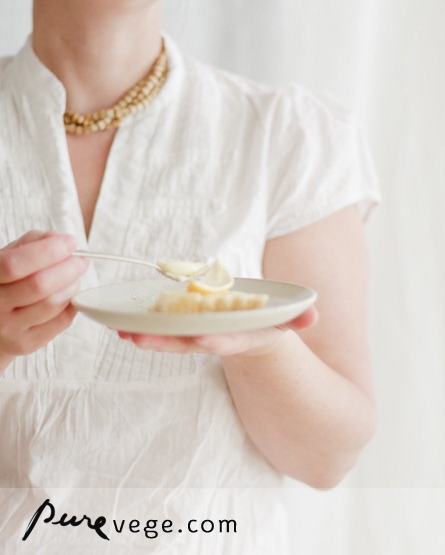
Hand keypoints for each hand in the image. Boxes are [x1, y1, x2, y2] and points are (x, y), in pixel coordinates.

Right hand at [0, 230, 88, 366]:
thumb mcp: (9, 256)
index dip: (48, 251)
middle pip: (39, 285)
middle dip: (68, 268)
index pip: (15, 264)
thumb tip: (60, 239)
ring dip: (72, 286)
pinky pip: (61, 321)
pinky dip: (72, 304)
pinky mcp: (26, 343)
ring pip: (52, 304)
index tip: (70, 242)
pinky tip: (70, 294)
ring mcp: (9, 328)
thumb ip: (33, 243)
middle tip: (81, 260)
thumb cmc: (5, 283)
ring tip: (74, 276)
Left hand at [117, 305, 317, 357]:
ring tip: (121, 332)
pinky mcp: (187, 331)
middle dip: (165, 341)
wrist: (252, 341)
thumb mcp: (285, 320)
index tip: (204, 340)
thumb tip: (313, 315)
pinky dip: (145, 330)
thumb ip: (298, 317)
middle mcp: (217, 340)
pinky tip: (122, 326)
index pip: (229, 340)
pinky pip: (164, 331)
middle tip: (138, 338)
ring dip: (148, 337)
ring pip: (171, 339)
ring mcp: (199, 338)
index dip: (218, 340)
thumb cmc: (267, 326)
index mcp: (242, 337)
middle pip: (189, 342)